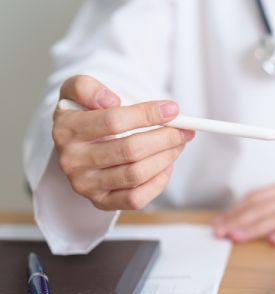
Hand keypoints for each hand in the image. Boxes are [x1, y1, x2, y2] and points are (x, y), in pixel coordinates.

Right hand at [52, 75, 194, 209]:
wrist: (74, 145)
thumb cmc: (84, 113)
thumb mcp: (77, 91)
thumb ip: (87, 87)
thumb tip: (112, 100)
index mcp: (67, 129)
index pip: (114, 121)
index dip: (148, 114)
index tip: (173, 110)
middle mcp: (73, 160)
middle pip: (130, 150)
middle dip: (165, 138)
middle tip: (184, 130)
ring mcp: (86, 184)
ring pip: (136, 174)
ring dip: (166, 157)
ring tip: (178, 144)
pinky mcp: (100, 202)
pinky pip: (136, 198)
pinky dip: (158, 182)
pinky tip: (166, 165)